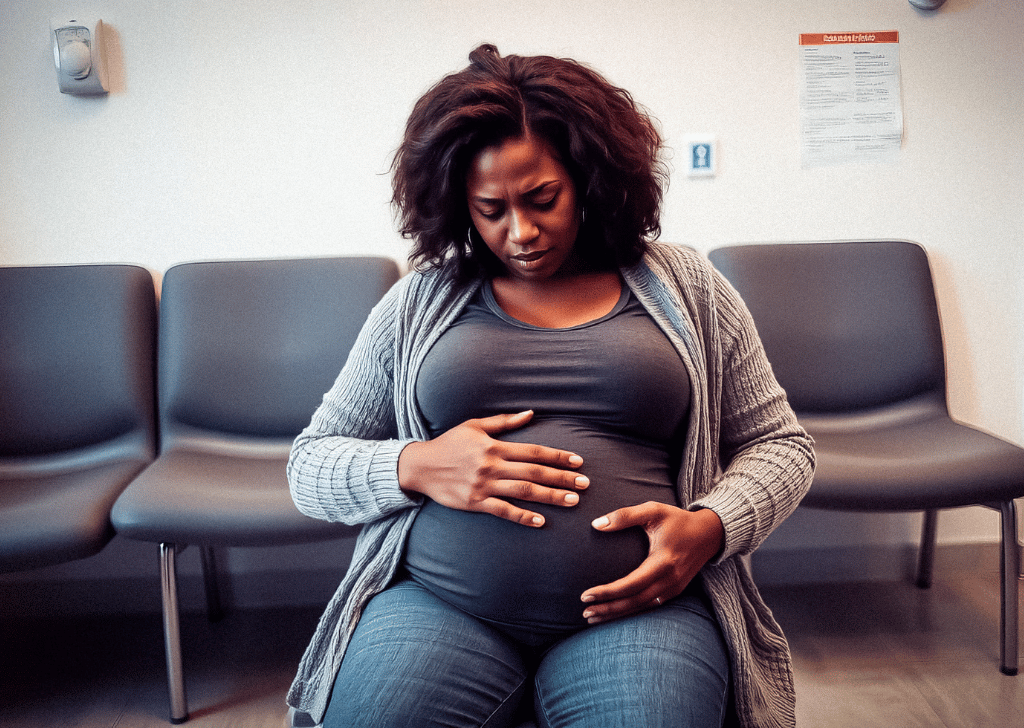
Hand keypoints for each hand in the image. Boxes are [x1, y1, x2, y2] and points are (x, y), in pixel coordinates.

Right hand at [398, 410, 588, 526]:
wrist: (420, 466)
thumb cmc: (449, 443)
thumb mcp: (474, 426)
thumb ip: (504, 422)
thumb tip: (531, 413)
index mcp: (494, 446)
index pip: (533, 451)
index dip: (557, 456)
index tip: (578, 462)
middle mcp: (491, 465)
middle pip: (534, 473)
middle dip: (561, 478)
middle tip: (585, 484)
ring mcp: (483, 486)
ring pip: (523, 492)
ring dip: (550, 496)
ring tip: (572, 501)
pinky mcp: (474, 503)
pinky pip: (503, 511)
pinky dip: (522, 516)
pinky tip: (540, 521)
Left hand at [580, 504, 723, 622]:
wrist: (710, 534)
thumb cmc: (678, 519)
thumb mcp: (653, 511)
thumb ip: (625, 516)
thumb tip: (596, 524)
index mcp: (663, 561)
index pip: (631, 584)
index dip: (608, 592)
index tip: (586, 595)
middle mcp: (670, 580)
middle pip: (634, 601)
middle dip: (608, 608)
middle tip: (584, 612)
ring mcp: (674, 588)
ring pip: (641, 607)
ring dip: (617, 613)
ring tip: (593, 617)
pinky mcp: (675, 591)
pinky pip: (649, 605)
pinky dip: (630, 611)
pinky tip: (614, 612)